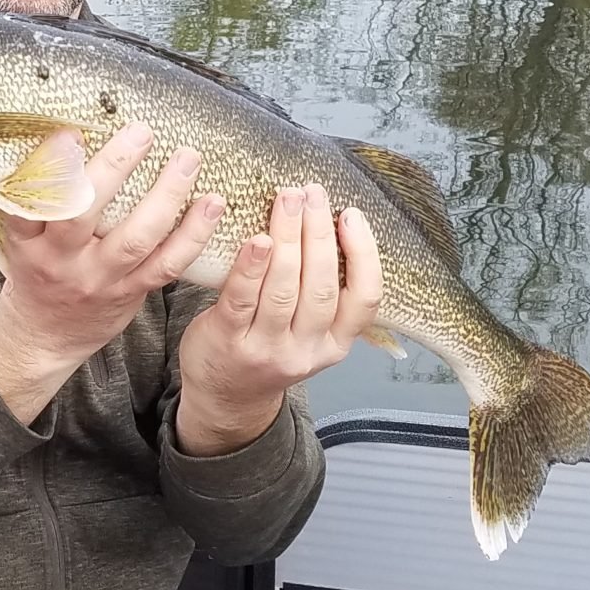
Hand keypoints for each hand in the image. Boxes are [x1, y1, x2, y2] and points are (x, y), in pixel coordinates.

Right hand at [0, 123, 226, 422]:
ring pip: (135, 239)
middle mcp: (62, 261)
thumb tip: (73, 137)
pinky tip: (212, 204)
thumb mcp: (25, 238)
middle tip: (142, 132)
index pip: (32, 203)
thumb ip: (44, 199)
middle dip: (114, 170)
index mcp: (31, 242)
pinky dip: (193, 235)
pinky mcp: (131, 292)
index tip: (71, 134)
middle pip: (84, 215)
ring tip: (188, 159)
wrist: (45, 336)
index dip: (50, 170)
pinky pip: (167, 265)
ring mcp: (100, 279)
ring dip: (166, 196)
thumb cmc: (37, 271)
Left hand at [174, 184, 382, 454]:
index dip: (364, 255)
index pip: (365, 300)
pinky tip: (256, 238)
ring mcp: (267, 349)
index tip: (352, 215)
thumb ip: (324, 291)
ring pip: (284, 289)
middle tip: (312, 192)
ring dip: (287, 238)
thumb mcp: (309, 332)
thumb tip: (330, 219)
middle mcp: (306, 350)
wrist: (224, 397)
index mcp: (335, 344)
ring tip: (286, 200)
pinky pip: (242, 299)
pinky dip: (250, 266)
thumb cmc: (269, 347)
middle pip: (321, 286)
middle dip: (319, 233)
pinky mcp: (228, 342)